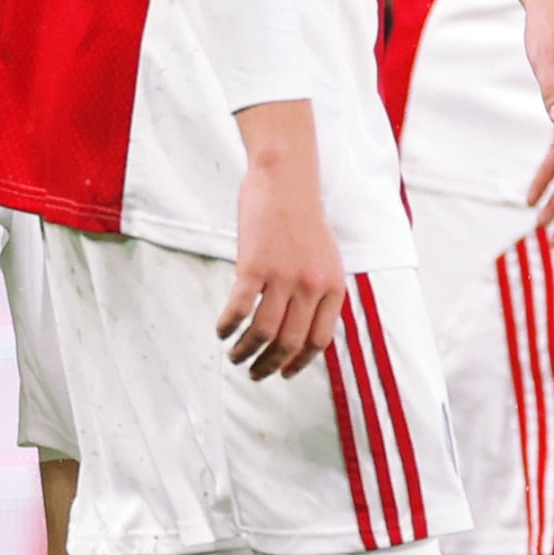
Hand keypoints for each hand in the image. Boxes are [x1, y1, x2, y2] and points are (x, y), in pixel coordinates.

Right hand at [220, 127, 344, 380]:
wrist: (286, 181)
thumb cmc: (302, 217)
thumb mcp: (324, 258)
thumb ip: (318, 291)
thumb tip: (302, 325)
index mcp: (332, 287)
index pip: (318, 340)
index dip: (299, 363)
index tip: (283, 373)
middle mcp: (311, 286)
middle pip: (289, 343)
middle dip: (269, 365)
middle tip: (254, 373)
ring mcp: (283, 277)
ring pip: (264, 332)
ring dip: (245, 351)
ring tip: (234, 355)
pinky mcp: (254, 266)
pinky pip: (240, 309)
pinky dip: (228, 325)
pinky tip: (221, 330)